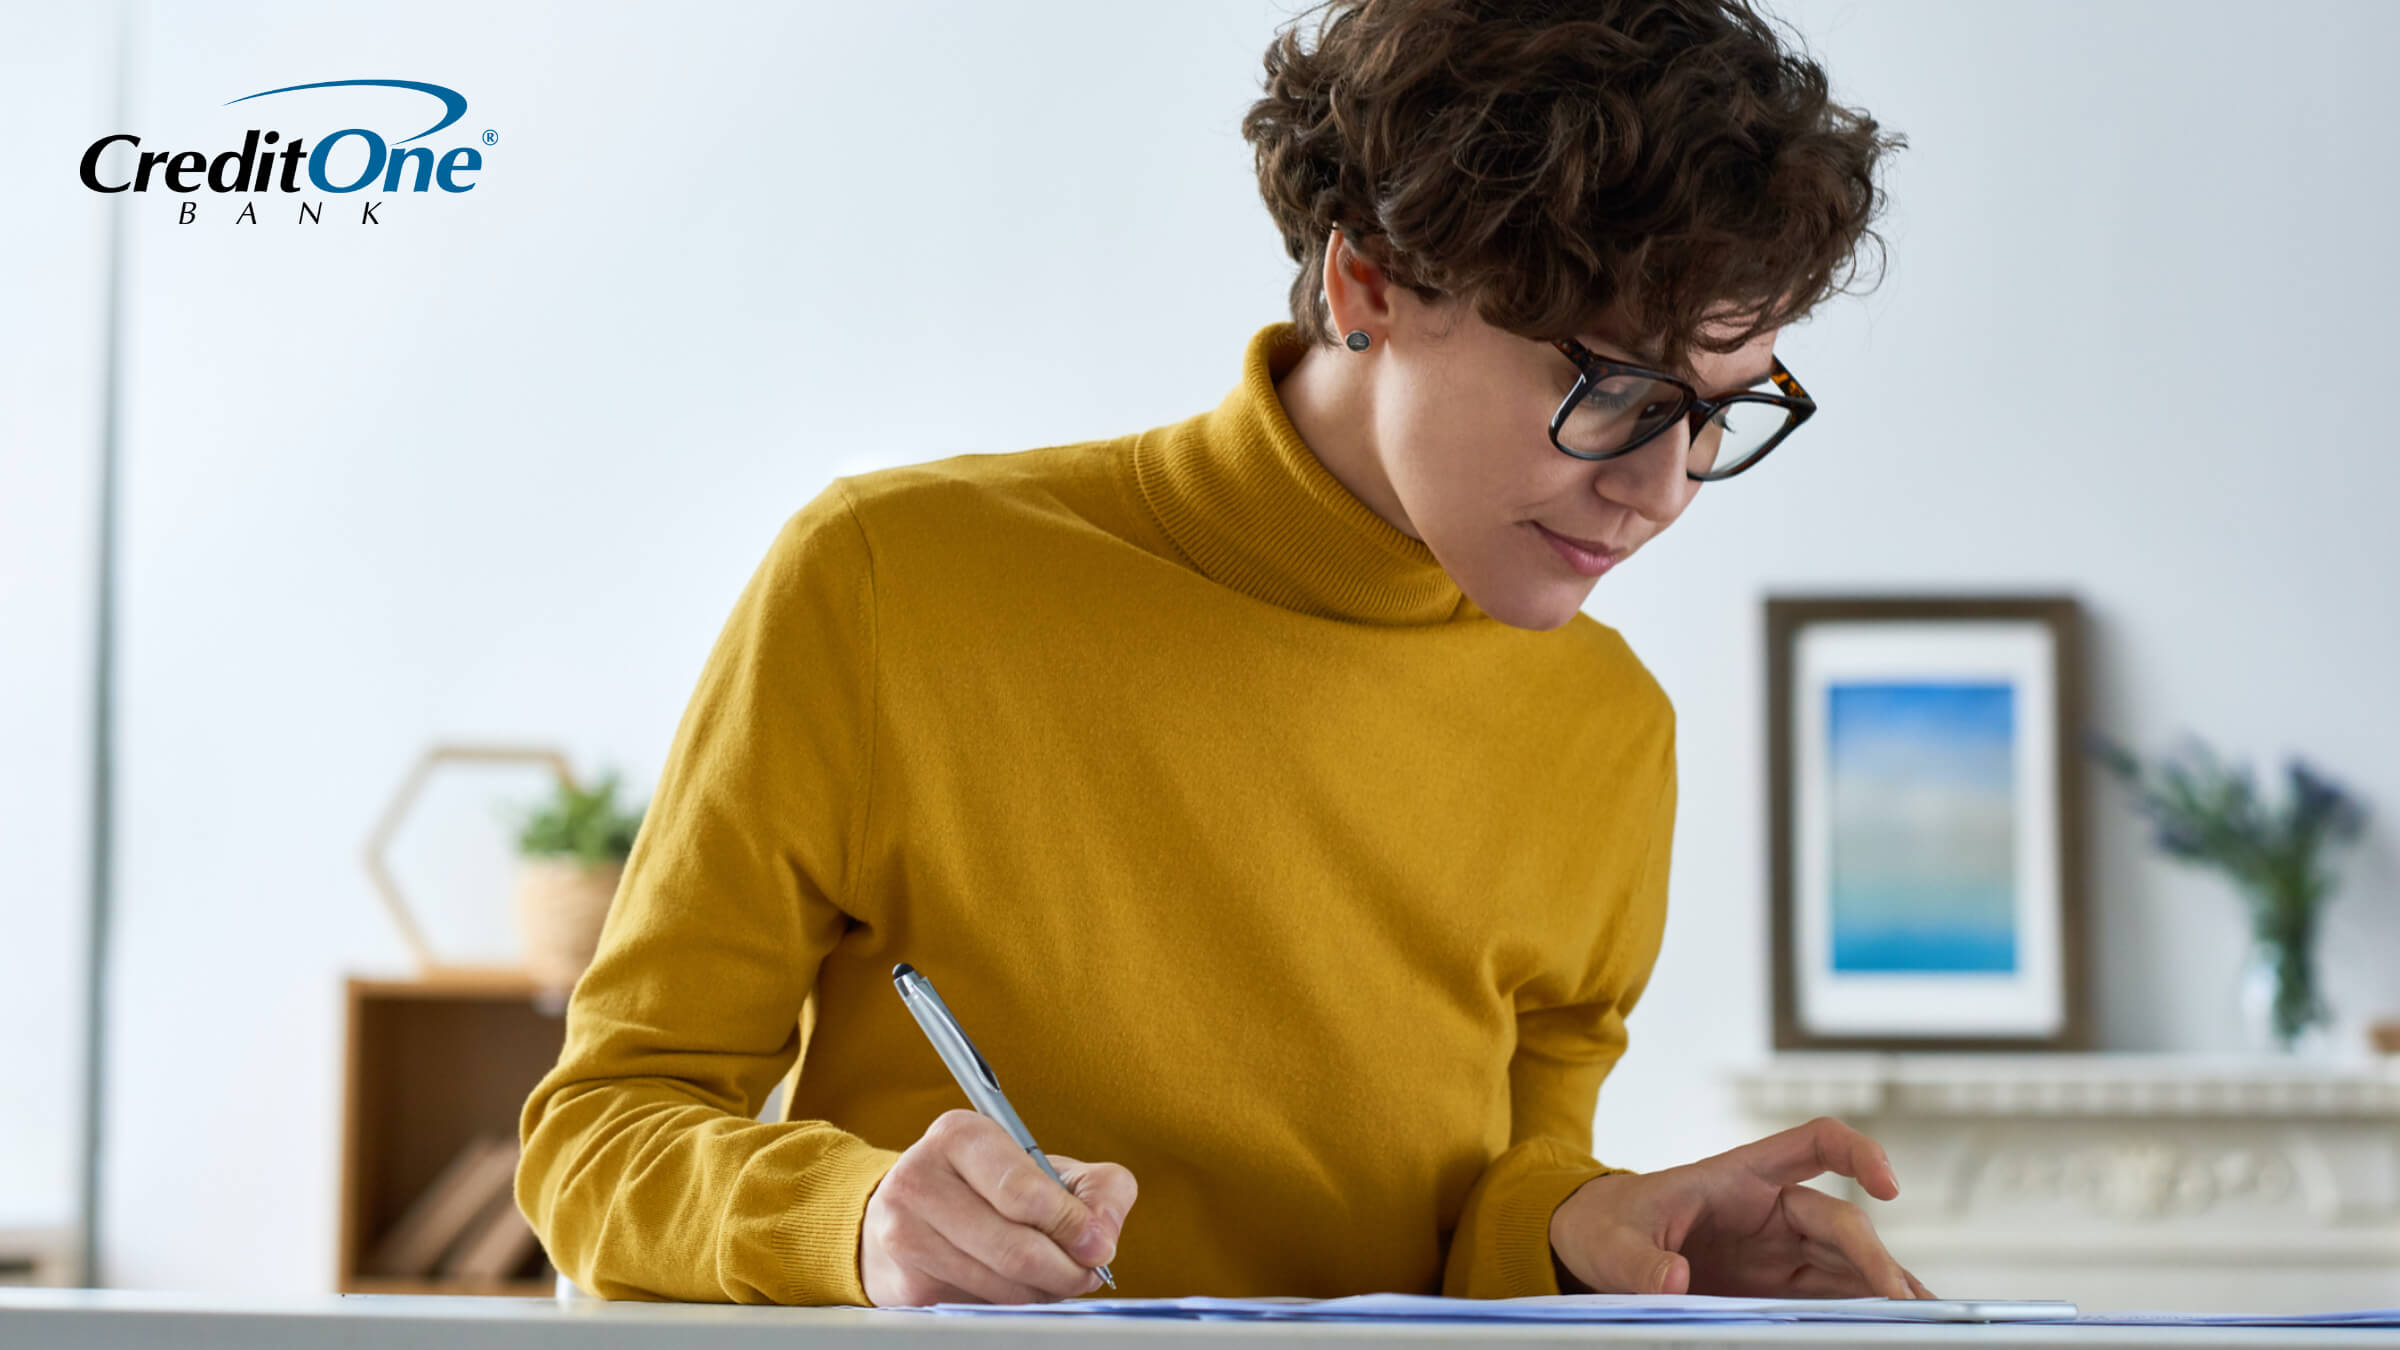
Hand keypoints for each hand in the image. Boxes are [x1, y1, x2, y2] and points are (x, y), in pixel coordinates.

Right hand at [860, 1109, 1136, 1305]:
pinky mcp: (905, 1283)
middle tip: (1085, 1273)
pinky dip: (1011, 1304)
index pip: (1021, 1190)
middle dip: (1064, 1270)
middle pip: (1012, 1249)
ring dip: (1041, 1291)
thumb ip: (1100, 1189)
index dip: (1069, 1224)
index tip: (1096, 1245)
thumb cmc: (993, 1185)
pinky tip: (1016, 1285)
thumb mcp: (1050, 1168)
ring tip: (1052, 1276)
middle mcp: (919, 1180)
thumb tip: (1102, 1238)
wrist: (914, 1209)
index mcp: (959, 1136)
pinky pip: (978, 1309)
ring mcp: (903, 1234)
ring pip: (999, 1287)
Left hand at [1547, 1115, 1935, 1300]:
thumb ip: (1639, 1262)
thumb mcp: (1611, 1241)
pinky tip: (1889, 1330)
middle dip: (1873, 1258)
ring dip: (1883, 1289)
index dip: (1857, 1153)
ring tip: (1921, 1320)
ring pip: (1847, 1264)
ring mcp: (1777, 1252)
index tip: (1888, 1186)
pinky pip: (1829, 1297)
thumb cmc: (1606, 1226)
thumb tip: (1673, 1281)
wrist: (1594, 1249)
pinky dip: (1861, 1312)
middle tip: (1899, 1302)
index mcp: (1739, 1177)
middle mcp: (1771, 1211)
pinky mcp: (1774, 1290)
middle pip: (1840, 1222)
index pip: (1814, 1143)